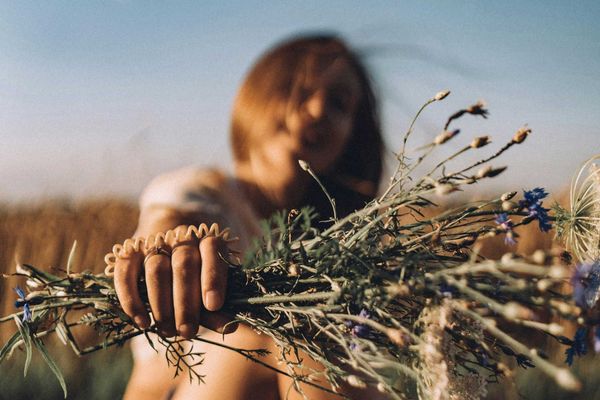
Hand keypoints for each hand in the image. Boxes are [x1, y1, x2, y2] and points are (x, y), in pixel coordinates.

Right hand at [113, 228, 230, 338]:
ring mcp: (154, 243)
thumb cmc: (197, 279)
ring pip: (156, 269)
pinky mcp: (129, 253)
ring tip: (168, 331)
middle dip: (186, 302)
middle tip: (188, 331)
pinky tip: (143, 322)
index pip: (212, 249)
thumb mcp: (210, 291)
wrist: (169, 252)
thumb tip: (230, 326)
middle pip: (183, 264)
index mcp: (207, 240)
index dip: (213, 277)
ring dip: (161, 305)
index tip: (214, 305)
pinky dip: (132, 299)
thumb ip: (216, 308)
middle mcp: (181, 238)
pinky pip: (125, 272)